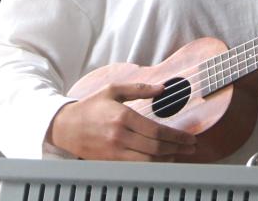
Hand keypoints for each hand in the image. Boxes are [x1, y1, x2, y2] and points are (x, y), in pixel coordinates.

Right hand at [47, 82, 196, 160]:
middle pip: (155, 148)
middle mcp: (120, 136)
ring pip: (147, 161)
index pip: (156, 131)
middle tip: (191, 148)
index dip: (176, 136)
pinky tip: (161, 161)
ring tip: (180, 155)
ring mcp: (114, 152)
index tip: (190, 138)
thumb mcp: (113, 90)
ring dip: (167, 159)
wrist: (65, 127)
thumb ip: (139, 88)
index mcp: (123, 117)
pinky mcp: (110, 162)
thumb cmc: (91, 106)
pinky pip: (136, 167)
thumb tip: (162, 88)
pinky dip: (152, 166)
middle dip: (177, 149)